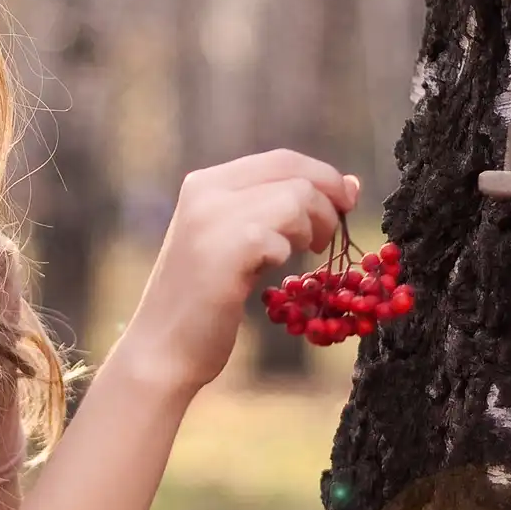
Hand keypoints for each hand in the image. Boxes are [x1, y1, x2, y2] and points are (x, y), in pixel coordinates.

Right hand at [113, 149, 359, 394]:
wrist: (161, 350)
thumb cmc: (205, 302)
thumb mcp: (235, 243)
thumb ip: (277, 211)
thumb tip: (348, 185)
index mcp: (205, 184)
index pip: (282, 160)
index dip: (325, 177)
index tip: (346, 202)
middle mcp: (205, 191)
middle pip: (294, 173)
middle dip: (327, 203)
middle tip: (324, 241)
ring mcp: (212, 218)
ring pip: (296, 198)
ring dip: (311, 230)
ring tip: (294, 258)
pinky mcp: (225, 250)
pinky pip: (281, 237)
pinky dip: (286, 255)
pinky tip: (267, 273)